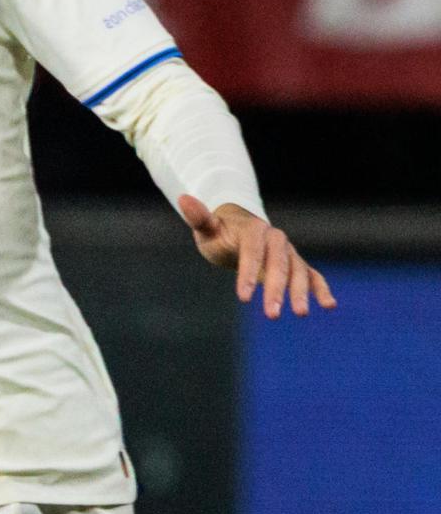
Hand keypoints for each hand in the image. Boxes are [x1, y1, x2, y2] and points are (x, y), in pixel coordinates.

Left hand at [178, 196, 336, 318]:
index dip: (248, 274)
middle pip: (278, 263)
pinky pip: (312, 275)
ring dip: (300, 292)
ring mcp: (288, 252)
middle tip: (272, 315)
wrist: (239, 231)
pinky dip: (322, 289)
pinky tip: (329, 306)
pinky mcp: (296, 264)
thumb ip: (199, 217)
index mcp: (254, 230)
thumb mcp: (207, 228)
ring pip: (298, 271)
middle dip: (277, 288)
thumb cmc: (219, 233)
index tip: (243, 299)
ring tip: (301, 314)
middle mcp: (276, 239)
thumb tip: (183, 198)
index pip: (252, 251)